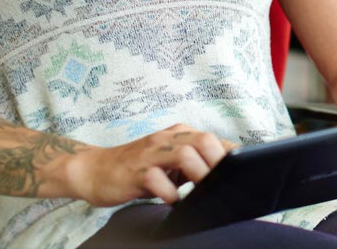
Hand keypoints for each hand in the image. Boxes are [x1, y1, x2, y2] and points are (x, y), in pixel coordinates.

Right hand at [67, 123, 236, 205]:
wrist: (93, 169)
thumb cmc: (136, 167)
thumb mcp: (168, 160)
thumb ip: (191, 163)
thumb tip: (223, 174)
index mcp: (177, 134)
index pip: (211, 138)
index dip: (229, 154)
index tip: (243, 170)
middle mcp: (165, 139)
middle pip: (203, 140)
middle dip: (218, 161)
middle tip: (224, 182)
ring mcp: (150, 154)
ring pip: (184, 154)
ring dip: (199, 175)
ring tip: (204, 191)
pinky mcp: (134, 172)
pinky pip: (156, 179)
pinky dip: (169, 193)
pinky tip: (172, 201)